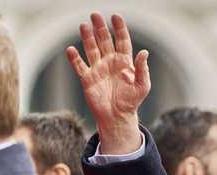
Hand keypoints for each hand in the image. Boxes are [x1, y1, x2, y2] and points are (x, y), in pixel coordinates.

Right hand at [67, 13, 148, 153]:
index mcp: (124, 62)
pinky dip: (74, 58)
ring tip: (84, 25)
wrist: (117, 117)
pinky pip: (79, 66)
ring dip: (87, 37)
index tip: (116, 17)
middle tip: (95, 15)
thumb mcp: (142, 86)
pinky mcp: (87, 79)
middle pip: (104, 40)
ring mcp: (98, 69)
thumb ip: (143, 69)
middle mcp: (110, 62)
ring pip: (91, 48)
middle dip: (100, 28)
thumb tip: (144, 52)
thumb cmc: (131, 102)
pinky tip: (71, 49)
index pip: (122, 41)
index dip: (119, 29)